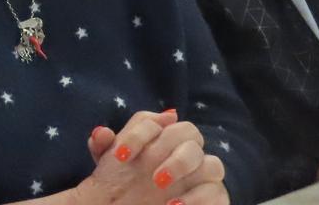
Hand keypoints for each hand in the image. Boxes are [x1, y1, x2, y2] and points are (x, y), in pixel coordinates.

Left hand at [77, 111, 227, 204]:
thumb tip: (101, 132)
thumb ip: (104, 148)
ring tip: (159, 184)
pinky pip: (218, 193)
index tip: (120, 155)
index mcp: (162, 137)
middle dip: (167, 147)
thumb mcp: (109, 169)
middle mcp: (185, 152)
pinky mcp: (214, 198)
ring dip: (184, 168)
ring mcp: (203, 175)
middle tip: (147, 170)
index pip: (154, 122)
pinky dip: (198, 199)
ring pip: (212, 161)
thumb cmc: (124, 185)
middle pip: (189, 132)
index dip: (137, 135)